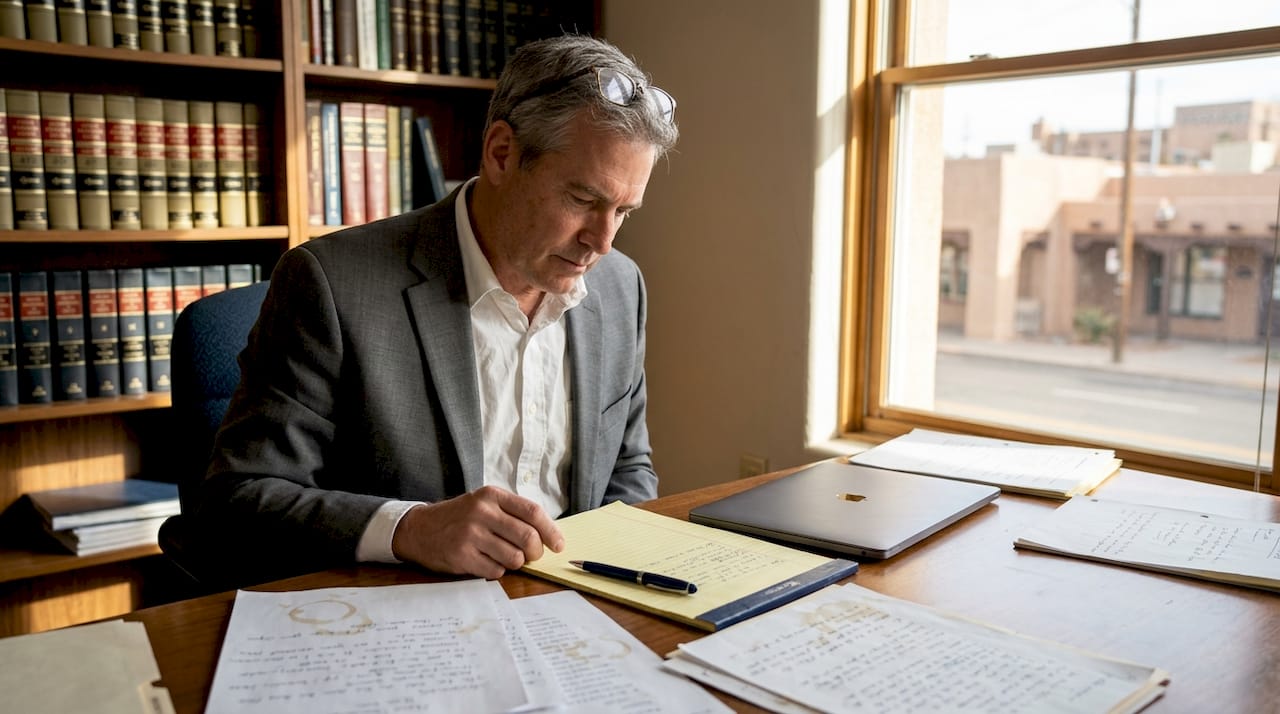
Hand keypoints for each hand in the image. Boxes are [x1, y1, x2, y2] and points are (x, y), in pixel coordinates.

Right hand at [390, 485, 564, 578]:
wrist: (418, 529)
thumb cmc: (459, 518)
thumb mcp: (483, 504)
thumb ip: (512, 514)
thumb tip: (548, 535)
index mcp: (492, 496)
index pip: (532, 513)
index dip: (551, 531)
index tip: (559, 545)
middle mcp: (482, 512)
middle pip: (528, 537)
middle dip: (536, 552)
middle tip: (532, 556)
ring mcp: (471, 534)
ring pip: (514, 558)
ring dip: (515, 562)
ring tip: (503, 556)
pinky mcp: (462, 556)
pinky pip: (496, 570)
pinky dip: (497, 570)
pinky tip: (485, 562)